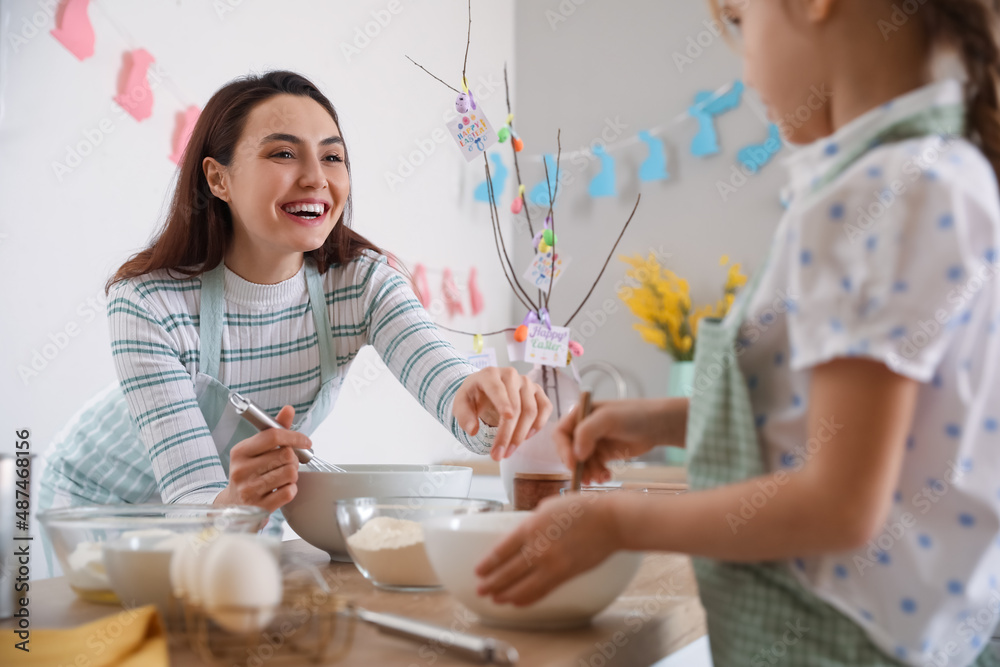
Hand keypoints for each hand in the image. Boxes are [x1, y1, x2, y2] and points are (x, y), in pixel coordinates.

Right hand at [215, 405, 309, 512]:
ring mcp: (249, 490)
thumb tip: (289, 409)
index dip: (295, 436)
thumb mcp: (256, 449)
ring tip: (282, 476)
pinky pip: (289, 492)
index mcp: (240, 451)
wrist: (233, 504)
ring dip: (292, 474)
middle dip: (293, 458)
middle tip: (287, 463)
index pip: (273, 436)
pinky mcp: (259, 507)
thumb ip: (274, 429)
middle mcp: (242, 470)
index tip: (306, 442)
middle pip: (286, 455)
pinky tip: (281, 489)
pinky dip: (291, 489)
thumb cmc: (249, 472)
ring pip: (290, 473)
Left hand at [453, 367, 552, 460]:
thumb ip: (463, 416)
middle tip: (499, 455)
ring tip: (509, 451)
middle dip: (508, 434)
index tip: (507, 418)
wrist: (485, 388)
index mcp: (490, 374)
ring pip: (531, 410)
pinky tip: (526, 437)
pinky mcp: (537, 391)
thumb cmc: (474, 396)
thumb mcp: (461, 404)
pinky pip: (545, 407)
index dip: (503, 403)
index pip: (498, 389)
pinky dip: (538, 424)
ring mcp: (527, 382)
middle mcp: (511, 375)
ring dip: (521, 435)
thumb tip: (473, 430)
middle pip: (516, 406)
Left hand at [474, 493, 620, 605]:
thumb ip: (532, 523)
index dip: (488, 563)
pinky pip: (541, 591)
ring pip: (522, 586)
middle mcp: (538, 547)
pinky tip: (518, 601)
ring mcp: (551, 564)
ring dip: (505, 594)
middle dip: (491, 583)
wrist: (610, 520)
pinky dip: (527, 598)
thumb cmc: (583, 508)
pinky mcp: (565, 574)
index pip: (501, 550)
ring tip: (495, 599)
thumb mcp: (548, 507)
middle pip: (507, 571)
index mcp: (530, 526)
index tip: (479, 570)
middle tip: (480, 590)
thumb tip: (522, 536)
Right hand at [554, 398, 681, 484]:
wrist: (657, 424)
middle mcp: (583, 429)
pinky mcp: (603, 454)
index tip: (572, 464)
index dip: (563, 449)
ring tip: (600, 478)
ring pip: (582, 463)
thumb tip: (576, 454)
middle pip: (569, 451)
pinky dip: (597, 474)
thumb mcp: (608, 419)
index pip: (561, 434)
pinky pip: (593, 467)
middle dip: (577, 465)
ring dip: (588, 473)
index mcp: (579, 415)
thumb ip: (587, 431)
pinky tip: (607, 477)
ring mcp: (593, 442)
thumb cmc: (633, 415)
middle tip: (586, 477)